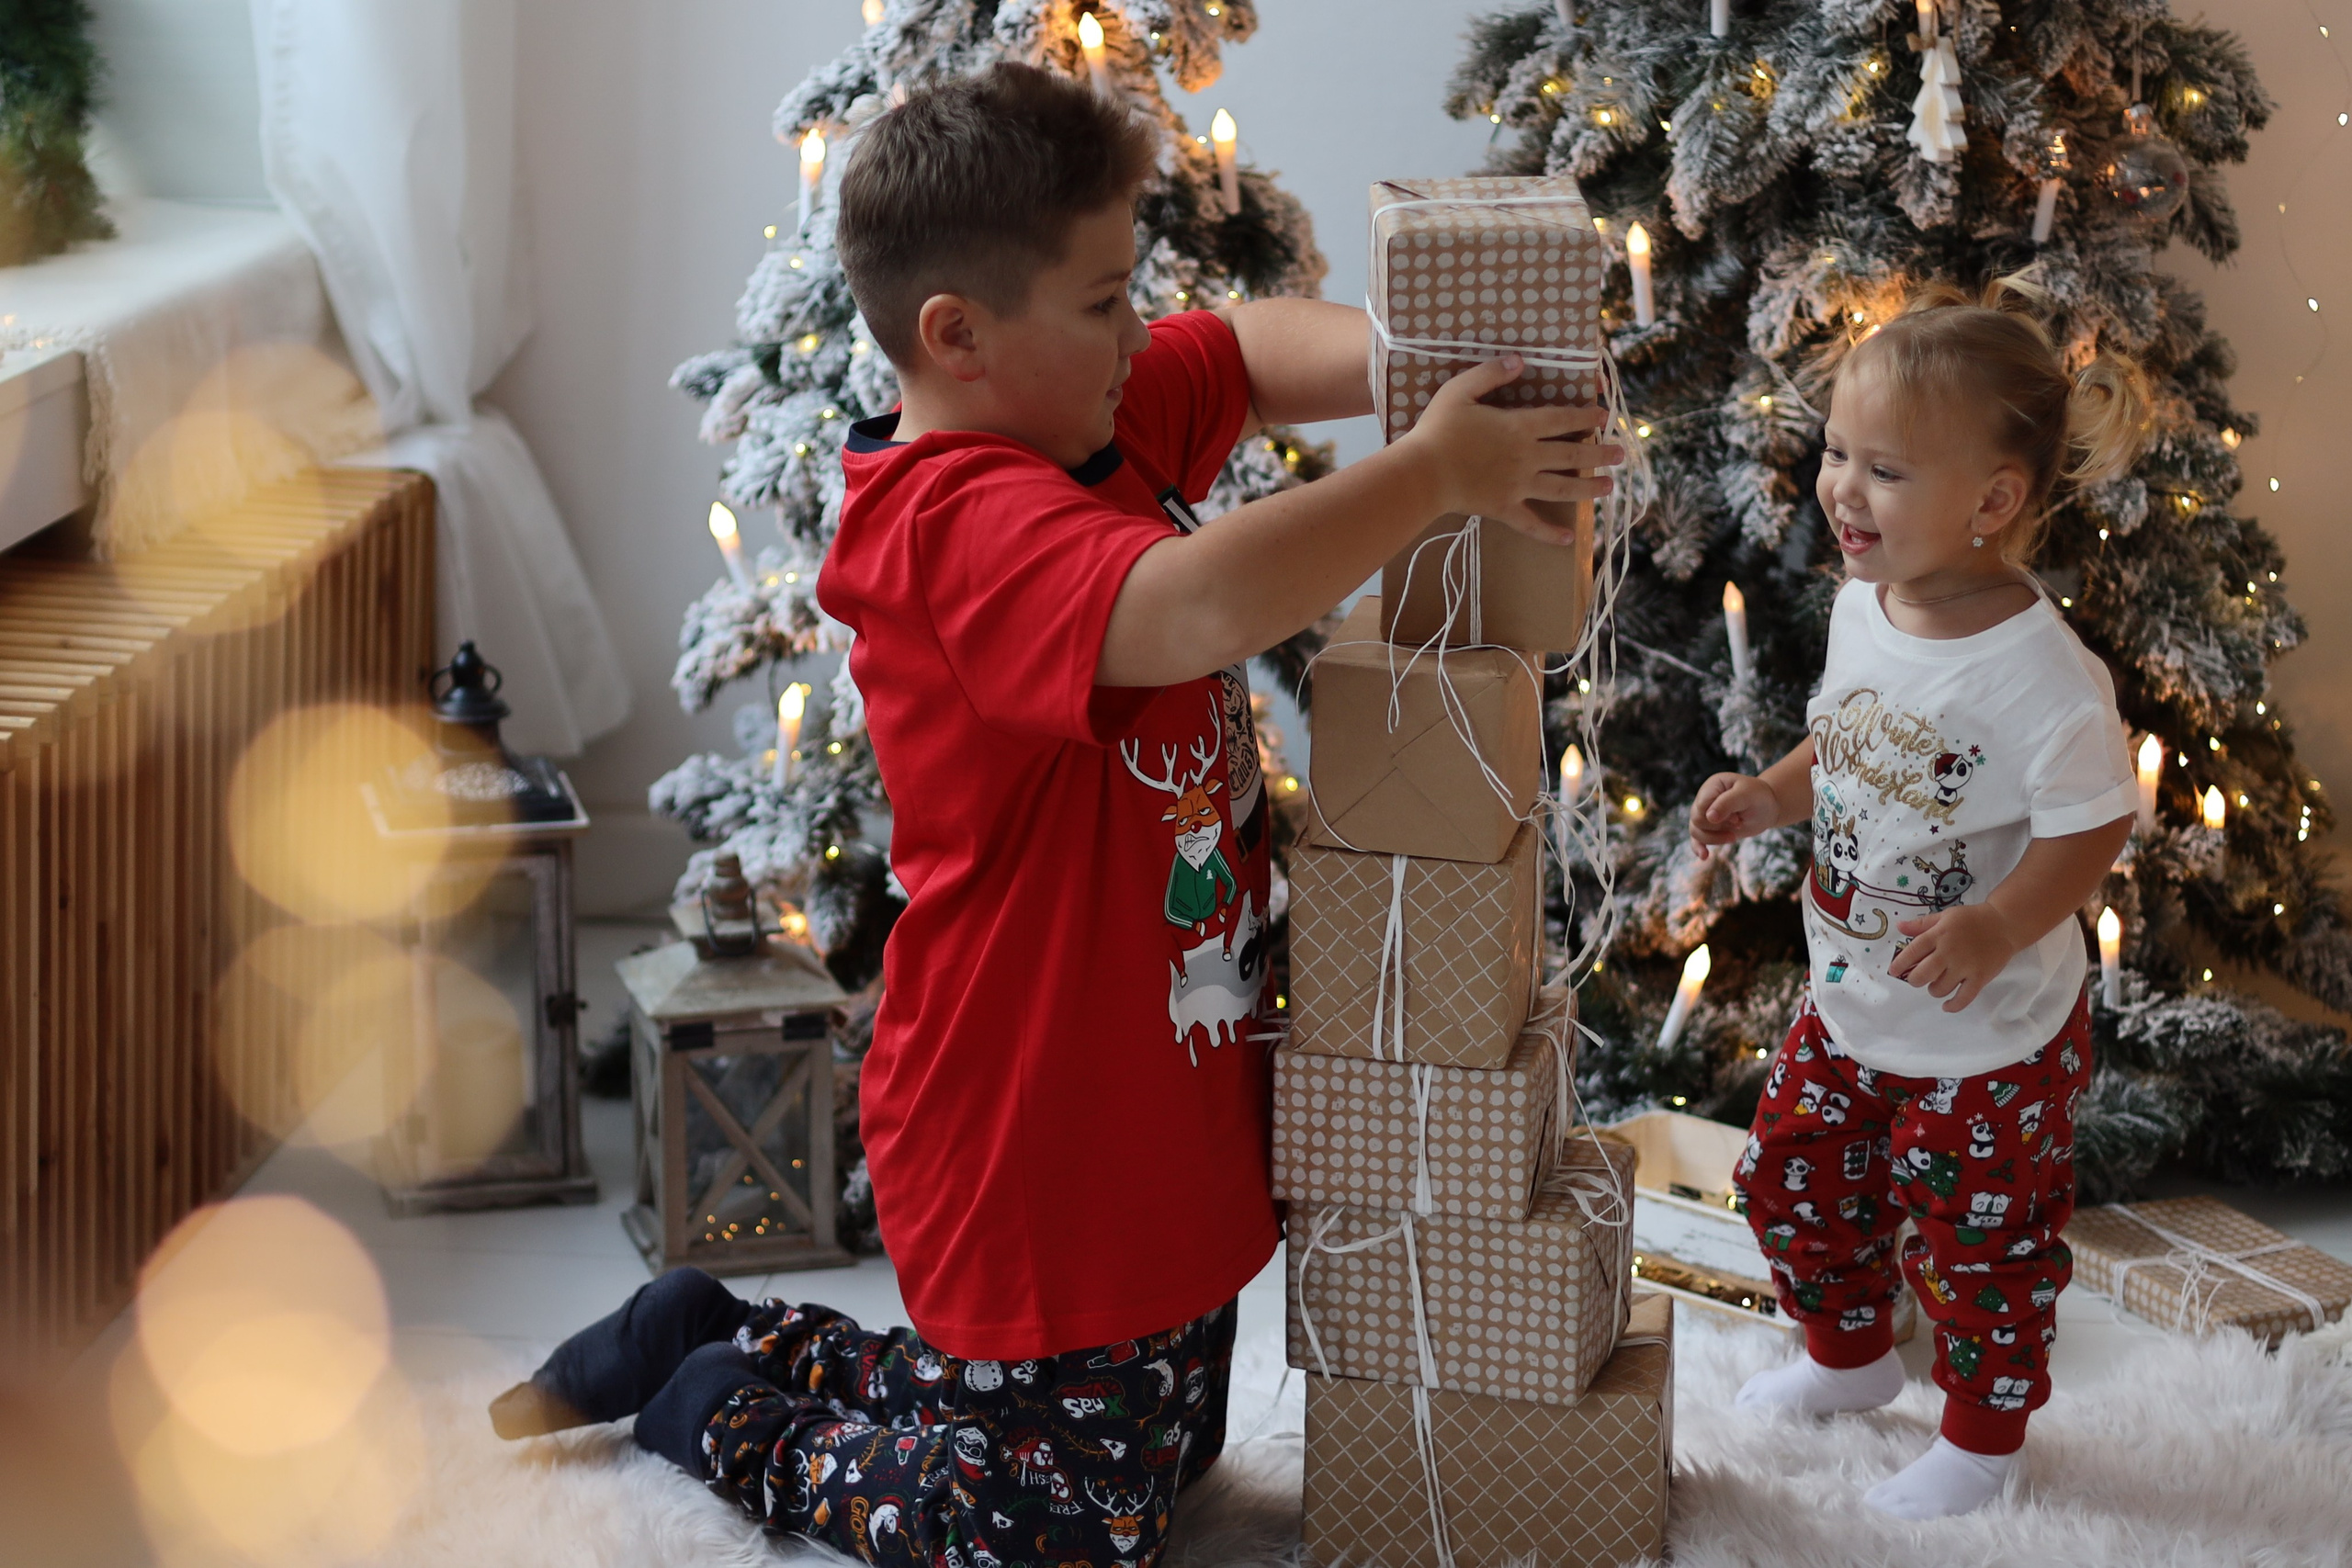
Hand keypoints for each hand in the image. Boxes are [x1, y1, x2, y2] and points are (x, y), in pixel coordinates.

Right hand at [1401, 356, 1621, 543]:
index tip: (1604, 417)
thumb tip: (1520, 360)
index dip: (1584, 418)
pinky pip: (1531, 524)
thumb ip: (1490, 373)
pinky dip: (1550, 533)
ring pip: (1562, 488)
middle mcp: (1527, 457)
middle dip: (1599, 454)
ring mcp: (1518, 486)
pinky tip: (1568, 539)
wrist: (1423, 473)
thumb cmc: (1438, 430)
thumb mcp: (1460, 390)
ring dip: (1588, 488)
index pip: (1561, 420)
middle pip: (1571, 456)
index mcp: (1519, 427)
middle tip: (1620, 453)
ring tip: (1609, 487)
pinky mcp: (1504, 508)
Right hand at [1690, 772, 1777, 859]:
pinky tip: (1704, 856)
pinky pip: (1696, 839)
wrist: (1767, 808)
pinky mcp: (1709, 828)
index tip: (1737, 817)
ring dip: (1715, 839)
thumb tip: (1709, 817)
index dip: (1717, 816)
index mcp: (1711, 786)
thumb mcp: (1747, 795)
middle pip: (1697, 820)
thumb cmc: (1759, 797)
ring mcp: (1705, 814)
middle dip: (1718, 827)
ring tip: (1734, 837)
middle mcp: (1704, 799)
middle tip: (1738, 823)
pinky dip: (1699, 848)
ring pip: (1696, 831)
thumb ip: (1727, 803)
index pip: (1701, 806)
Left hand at [1888, 905, 2021, 1011]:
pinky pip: (1963, 998)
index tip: (1894, 971)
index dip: (1900, 964)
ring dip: (1934, 990)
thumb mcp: (1944, 916)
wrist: (2004, 924)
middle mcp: (1949, 951)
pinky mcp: (1980, 977)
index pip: (1912, 952)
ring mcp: (1965, 966)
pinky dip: (1953, 1006)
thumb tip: (1899, 927)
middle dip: (1915, 980)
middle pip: (1923, 974)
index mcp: (1938, 934)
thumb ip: (1921, 924)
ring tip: (1936, 985)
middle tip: (1918, 978)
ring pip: (1940, 988)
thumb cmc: (1971, 919)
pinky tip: (1947, 1006)